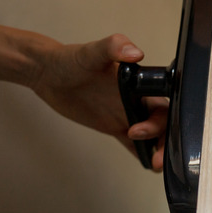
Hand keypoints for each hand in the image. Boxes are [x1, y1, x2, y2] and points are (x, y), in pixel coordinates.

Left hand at [30, 34, 167, 169]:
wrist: (48, 73)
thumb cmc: (70, 59)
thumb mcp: (91, 52)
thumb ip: (113, 47)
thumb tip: (135, 53)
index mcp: (139, 82)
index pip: (164, 102)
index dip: (163, 120)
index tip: (141, 131)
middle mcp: (137, 98)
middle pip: (162, 123)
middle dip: (163, 141)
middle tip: (156, 159)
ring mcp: (126, 113)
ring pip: (152, 136)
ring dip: (157, 150)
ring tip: (154, 165)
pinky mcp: (114, 126)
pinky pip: (134, 143)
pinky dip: (143, 154)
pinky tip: (147, 165)